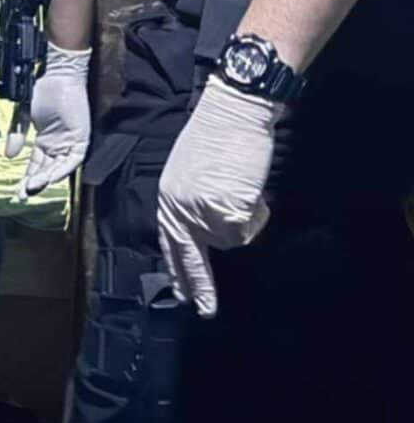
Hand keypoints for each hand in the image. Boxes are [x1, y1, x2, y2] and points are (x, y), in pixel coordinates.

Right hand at [5, 45, 90, 199]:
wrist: (57, 75)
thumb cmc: (41, 91)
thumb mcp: (23, 116)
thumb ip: (17, 136)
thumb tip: (9, 156)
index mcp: (45, 141)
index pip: (36, 166)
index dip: (27, 178)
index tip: (17, 191)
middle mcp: (58, 145)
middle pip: (46, 170)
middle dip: (34, 184)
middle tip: (22, 195)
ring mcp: (69, 142)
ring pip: (59, 168)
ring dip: (46, 179)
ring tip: (32, 187)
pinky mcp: (80, 139)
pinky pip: (72, 160)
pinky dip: (62, 169)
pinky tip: (50, 177)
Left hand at [158, 73, 277, 316]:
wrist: (233, 111)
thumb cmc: (218, 134)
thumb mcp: (190, 171)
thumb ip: (190, 201)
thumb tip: (205, 229)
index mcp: (167, 197)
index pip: (170, 243)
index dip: (177, 270)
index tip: (181, 294)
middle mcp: (177, 209)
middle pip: (191, 258)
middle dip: (200, 287)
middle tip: (205, 312)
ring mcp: (200, 214)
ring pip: (231, 240)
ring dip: (243, 219)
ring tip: (242, 185)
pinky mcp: (224, 214)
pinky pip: (247, 228)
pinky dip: (256, 213)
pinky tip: (251, 189)